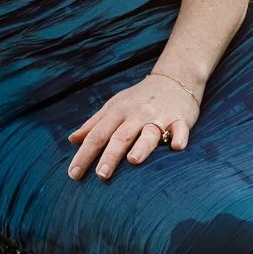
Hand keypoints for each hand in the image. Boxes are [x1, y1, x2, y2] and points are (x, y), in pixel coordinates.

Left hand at [66, 73, 199, 181]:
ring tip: (133, 160)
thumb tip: (72, 140)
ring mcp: (159, 116)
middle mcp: (137, 114)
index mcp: (118, 111)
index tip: (74, 174)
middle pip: (121, 135)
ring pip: (149, 132)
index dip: (85, 153)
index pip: (98, 134)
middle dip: (111, 155)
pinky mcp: (180, 119)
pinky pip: (180, 128)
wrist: (173, 79)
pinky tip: (177, 146)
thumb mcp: (114, 106)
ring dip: (141, 145)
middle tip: (101, 174)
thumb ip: (94, 124)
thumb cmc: (139, 98)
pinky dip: (179, 137)